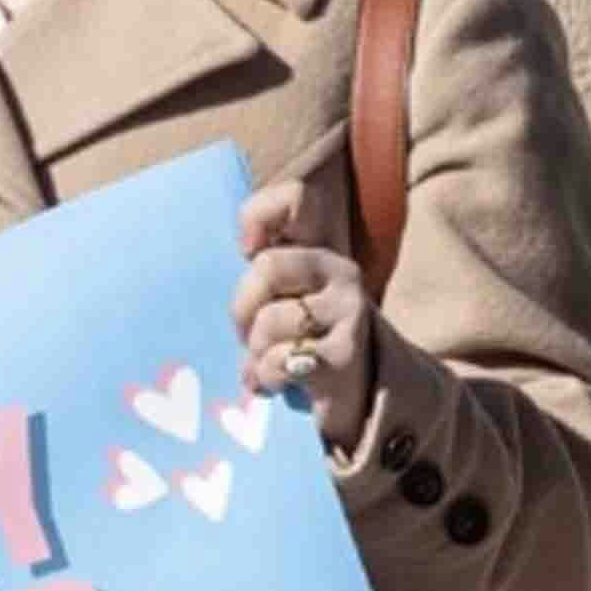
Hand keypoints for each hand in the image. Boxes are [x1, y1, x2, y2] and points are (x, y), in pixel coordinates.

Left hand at [232, 173, 374, 437]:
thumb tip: (237, 249)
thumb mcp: (278, 295)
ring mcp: (348, 310)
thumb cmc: (299, 338)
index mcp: (319, 245)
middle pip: (267, 266)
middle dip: (242, 307)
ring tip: (264, 362)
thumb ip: (258, 270)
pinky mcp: (345, 354)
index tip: (244, 251)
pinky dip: (266, 378)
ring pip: (270, 322)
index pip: (296, 198)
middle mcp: (339, 269)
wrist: (354, 392)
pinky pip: (281, 360)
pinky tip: (272, 383)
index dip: (258, 215)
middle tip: (245, 331)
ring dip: (255, 352)